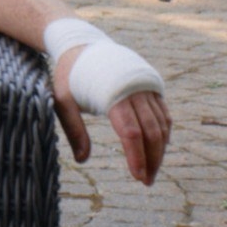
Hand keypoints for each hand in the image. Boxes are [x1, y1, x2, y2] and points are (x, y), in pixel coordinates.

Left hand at [54, 68, 171, 186]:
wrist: (83, 44)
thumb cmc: (70, 75)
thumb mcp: (62, 100)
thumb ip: (73, 130)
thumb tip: (82, 160)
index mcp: (113, 95)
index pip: (131, 133)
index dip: (137, 157)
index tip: (138, 177)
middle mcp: (135, 91)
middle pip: (152, 132)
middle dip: (152, 160)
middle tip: (146, 182)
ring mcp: (146, 88)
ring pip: (162, 125)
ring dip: (160, 150)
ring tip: (152, 171)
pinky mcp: (151, 86)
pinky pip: (164, 114)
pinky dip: (164, 133)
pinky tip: (159, 149)